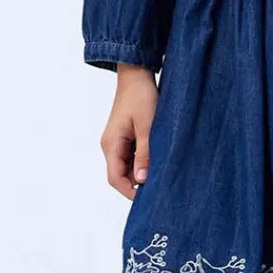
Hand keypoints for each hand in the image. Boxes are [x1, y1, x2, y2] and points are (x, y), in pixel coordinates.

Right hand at [99, 64, 157, 200]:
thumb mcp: (147, 125)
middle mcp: (110, 145)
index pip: (116, 178)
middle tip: (159, 188)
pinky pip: (131, 155)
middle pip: (121, 174)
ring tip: (161, 174)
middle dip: (137, 183)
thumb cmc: (142, 96)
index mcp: (111, 144)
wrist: (136, 73)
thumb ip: (145, 152)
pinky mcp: (124, 135)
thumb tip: (142, 180)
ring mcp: (117, 140)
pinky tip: (157, 159)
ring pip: (127, 165)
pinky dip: (142, 160)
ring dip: (141, 171)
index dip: (130, 192)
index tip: (148, 199)